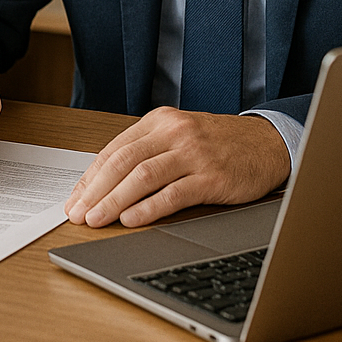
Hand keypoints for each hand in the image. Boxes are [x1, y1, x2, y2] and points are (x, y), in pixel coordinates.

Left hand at [65, 108, 288, 227]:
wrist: (267, 143)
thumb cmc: (219, 144)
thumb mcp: (179, 136)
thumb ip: (146, 152)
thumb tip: (105, 185)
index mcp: (159, 121)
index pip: (114, 150)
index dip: (89, 177)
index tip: (74, 199)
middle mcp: (174, 133)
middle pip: (122, 162)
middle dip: (95, 191)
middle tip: (77, 214)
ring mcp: (193, 153)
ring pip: (142, 177)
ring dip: (114, 201)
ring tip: (96, 220)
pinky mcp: (211, 176)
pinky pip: (173, 194)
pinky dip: (148, 208)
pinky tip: (131, 220)